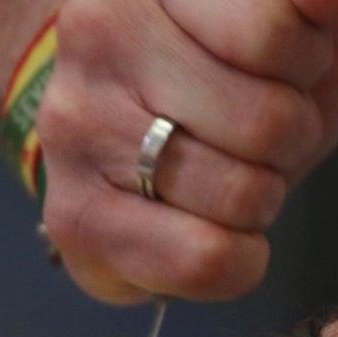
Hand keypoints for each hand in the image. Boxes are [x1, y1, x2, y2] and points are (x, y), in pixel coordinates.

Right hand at [37, 0, 337, 302]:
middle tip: (257, 136)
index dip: (308, 65)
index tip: (284, 67)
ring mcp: (76, 131)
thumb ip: (308, 14)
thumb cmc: (213, 81)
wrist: (116, 148)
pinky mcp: (72, 215)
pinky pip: (203, 258)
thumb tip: (323, 7)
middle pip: (266, 120)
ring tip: (225, 177)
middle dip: (290, 141)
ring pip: (240, 193)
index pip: (273, 33)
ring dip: (261, 200)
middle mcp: (98, 40)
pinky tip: (216, 235)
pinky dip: (238, 261)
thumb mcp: (279, 28)